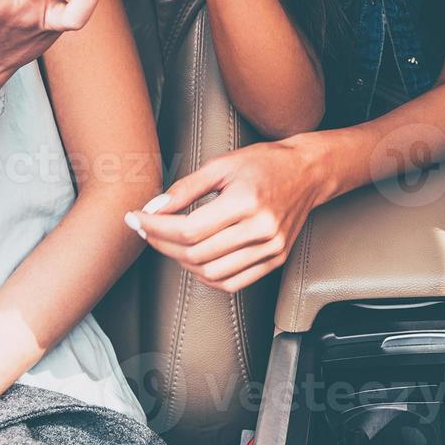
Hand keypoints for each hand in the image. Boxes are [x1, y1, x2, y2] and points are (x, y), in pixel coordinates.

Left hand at [125, 135, 326, 292]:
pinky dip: (207, 277)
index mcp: (247, 202)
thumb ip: (185, 188)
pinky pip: (232, 282)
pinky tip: (195, 259)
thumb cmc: (265, 163)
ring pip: (211, 273)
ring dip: (182, 262)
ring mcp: (271, 248)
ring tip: (170, 243)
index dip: (155, 228)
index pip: (189, 229)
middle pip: (196, 253)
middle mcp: (261, 229)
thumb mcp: (222, 164)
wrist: (308, 172)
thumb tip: (153, 209)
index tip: (137, 219)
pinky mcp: (275, 260)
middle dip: (162, 244)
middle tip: (147, 230)